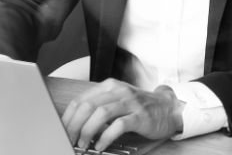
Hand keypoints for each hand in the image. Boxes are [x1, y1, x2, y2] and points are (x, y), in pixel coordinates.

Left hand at [60, 79, 183, 150]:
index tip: (62, 131)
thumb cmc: (140, 107)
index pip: (80, 99)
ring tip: (83, 144)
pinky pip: (118, 125)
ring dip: (88, 131)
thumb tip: (75, 125)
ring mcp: (130, 102)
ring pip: (101, 114)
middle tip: (69, 139)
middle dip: (74, 125)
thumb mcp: (117, 101)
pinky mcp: (140, 115)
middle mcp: (118, 91)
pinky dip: (106, 137)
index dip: (68, 117)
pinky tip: (100, 145)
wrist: (169, 108)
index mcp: (108, 86)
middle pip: (87, 106)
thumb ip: (99, 108)